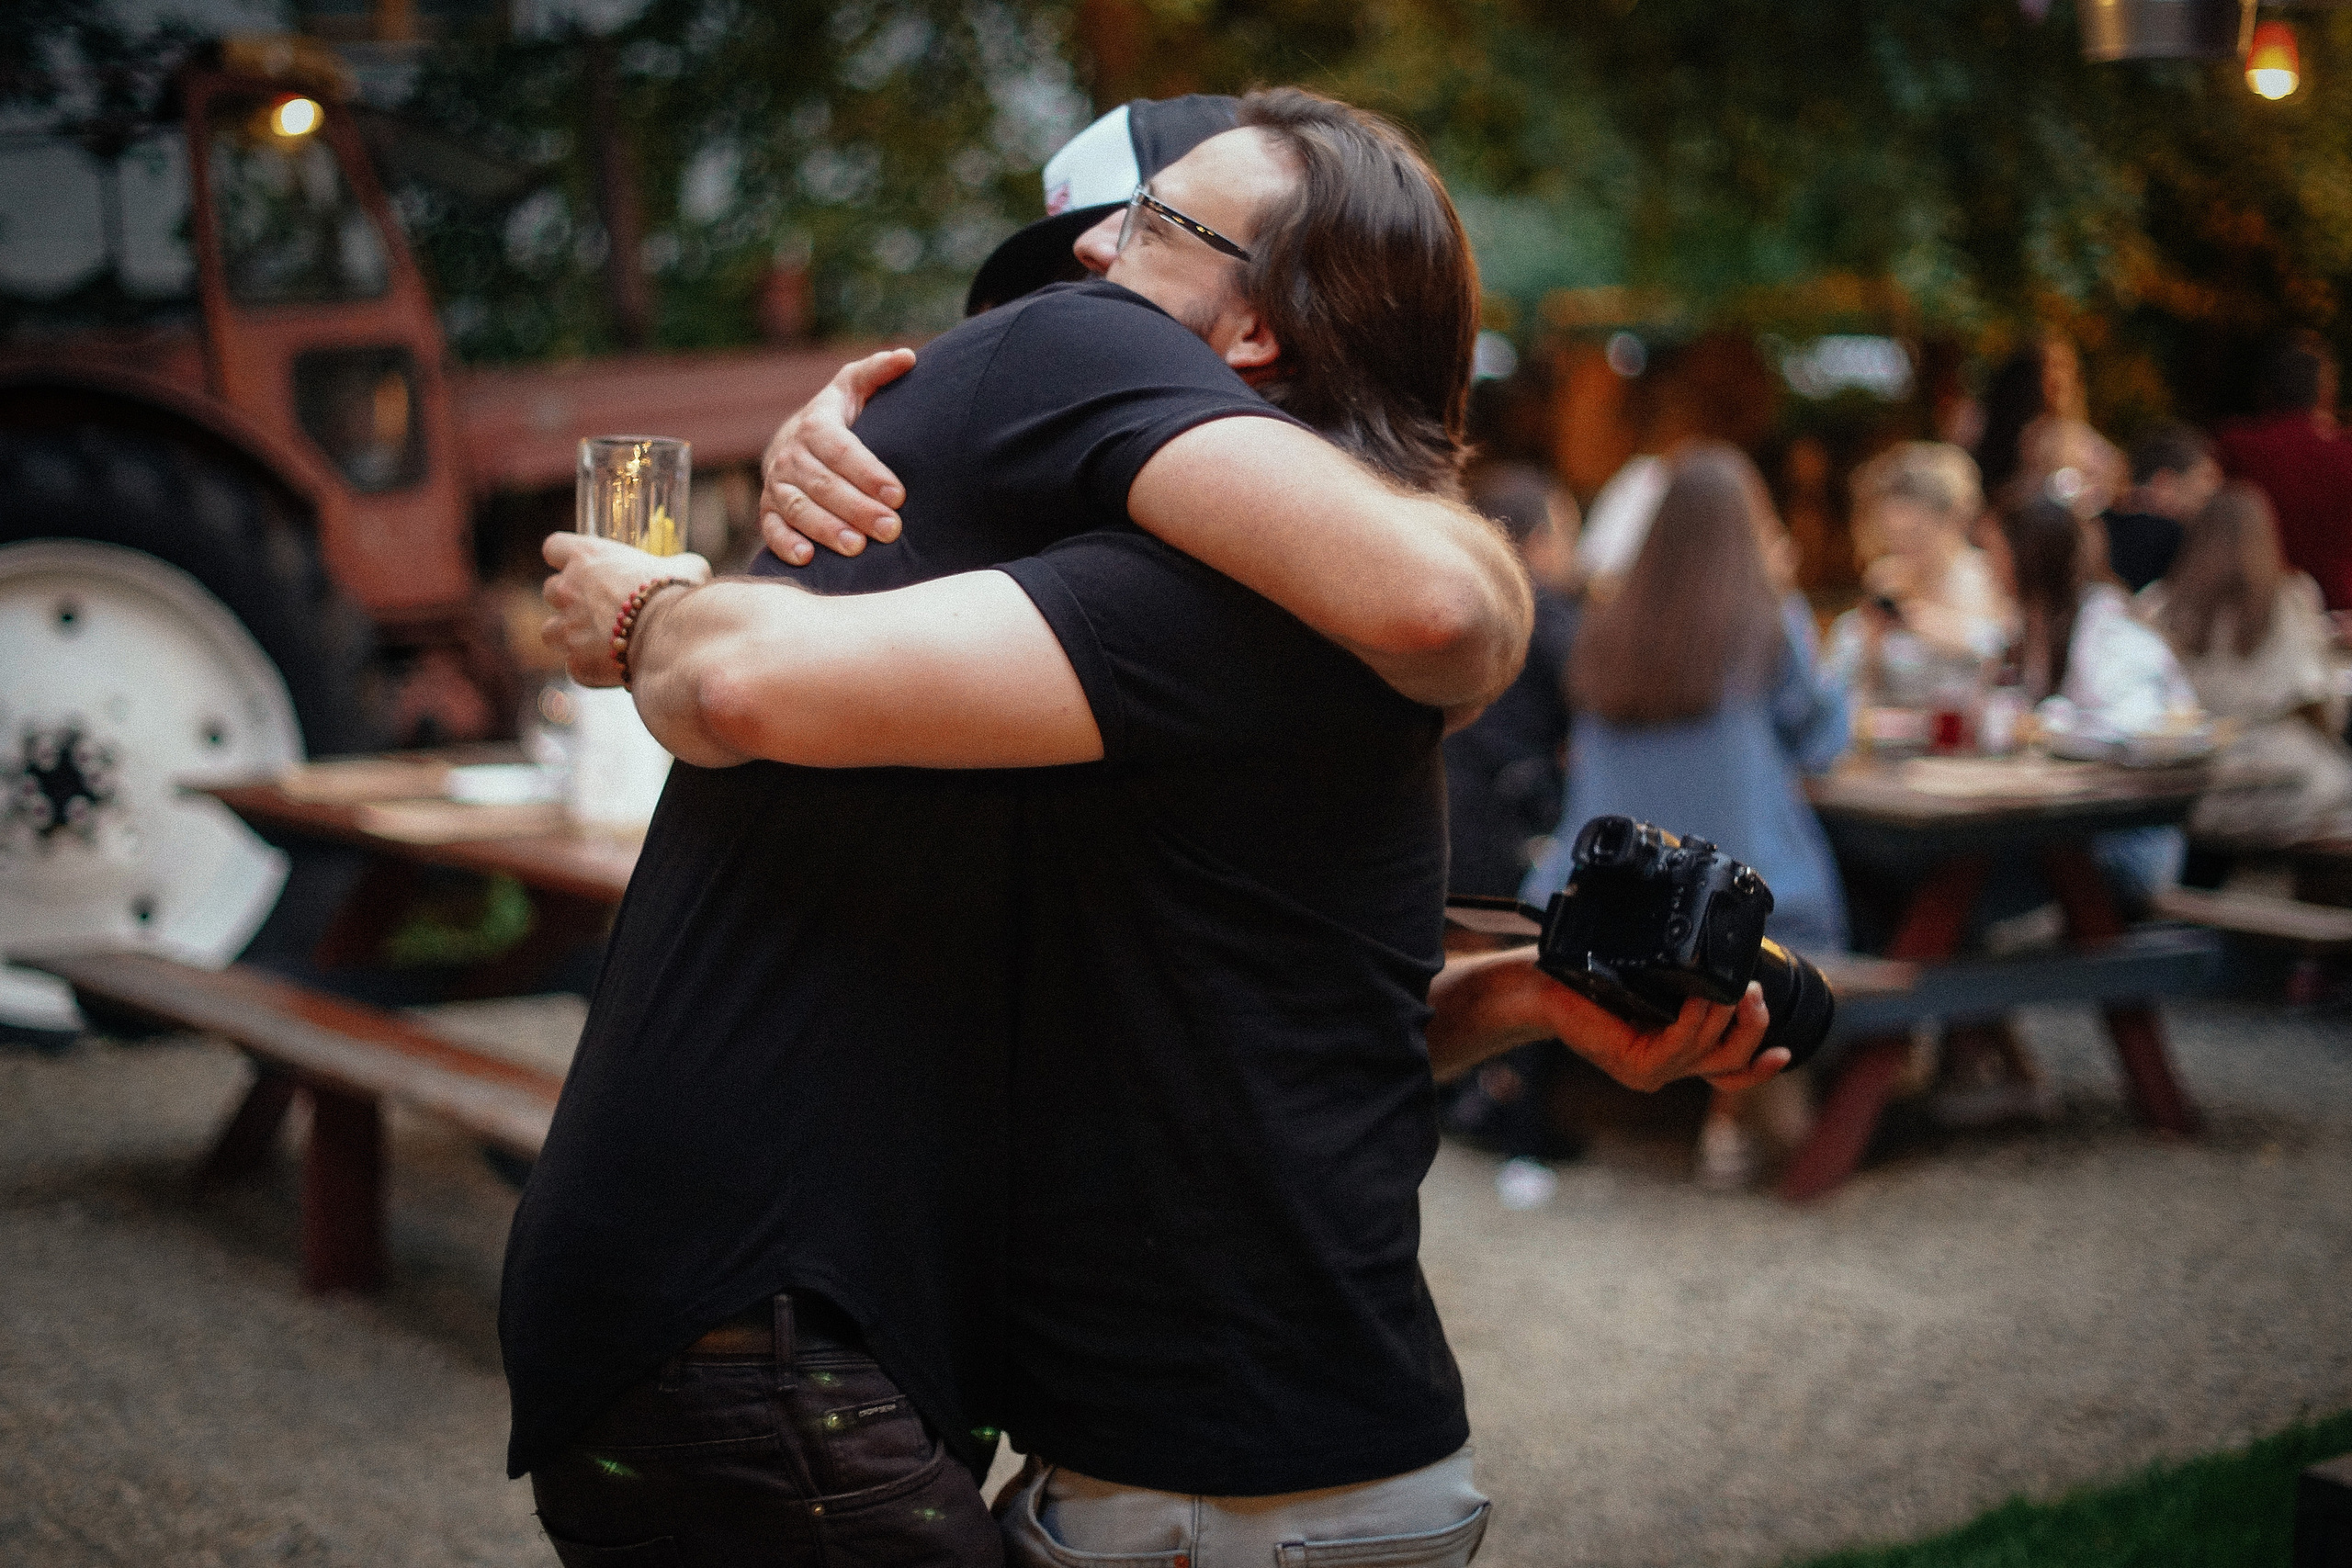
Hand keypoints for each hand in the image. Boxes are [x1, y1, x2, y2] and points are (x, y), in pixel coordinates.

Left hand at [540, 532, 710, 686]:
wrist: (675, 638)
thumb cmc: (679, 594)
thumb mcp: (686, 566)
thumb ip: (676, 564)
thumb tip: (689, 567)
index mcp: (588, 556)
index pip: (554, 547)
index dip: (564, 557)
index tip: (579, 565)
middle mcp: (569, 590)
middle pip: (550, 590)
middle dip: (569, 599)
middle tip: (598, 607)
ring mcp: (569, 630)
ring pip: (550, 631)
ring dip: (568, 635)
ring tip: (598, 642)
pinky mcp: (578, 664)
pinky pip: (575, 667)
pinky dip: (590, 668)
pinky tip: (613, 667)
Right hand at [760, 348, 916, 563]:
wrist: (794, 442)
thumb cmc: (837, 418)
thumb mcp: (853, 389)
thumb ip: (877, 372)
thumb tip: (908, 357)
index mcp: (815, 425)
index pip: (841, 449)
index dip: (868, 472)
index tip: (898, 494)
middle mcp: (791, 455)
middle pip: (823, 484)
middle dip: (857, 508)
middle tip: (891, 528)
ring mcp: (777, 484)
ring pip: (798, 508)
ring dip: (826, 529)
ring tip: (857, 547)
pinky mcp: (768, 510)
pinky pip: (770, 529)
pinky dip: (785, 544)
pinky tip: (807, 558)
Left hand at [1535, 977, 1782, 1093]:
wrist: (1540, 988)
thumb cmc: (1587, 980)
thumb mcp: (1648, 982)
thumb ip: (1684, 986)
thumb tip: (1724, 963)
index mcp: (1673, 1053)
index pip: (1727, 1074)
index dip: (1760, 1069)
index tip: (1787, 1053)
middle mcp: (1666, 1069)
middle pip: (1731, 1064)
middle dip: (1754, 1028)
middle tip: (1755, 992)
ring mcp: (1651, 1072)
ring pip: (1710, 1052)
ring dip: (1727, 1017)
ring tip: (1734, 986)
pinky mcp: (1636, 1066)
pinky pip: (1681, 1045)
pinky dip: (1697, 1020)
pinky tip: (1702, 997)